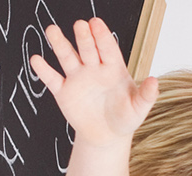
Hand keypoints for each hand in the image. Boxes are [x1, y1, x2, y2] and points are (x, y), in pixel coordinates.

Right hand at [29, 18, 156, 145]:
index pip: (108, 49)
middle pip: (88, 49)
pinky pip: (52, 78)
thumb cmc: (125, 118)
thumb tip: (154, 81)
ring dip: (60, 44)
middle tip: (79, 24)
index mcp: (114, 69)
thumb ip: (147, 95)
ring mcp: (78, 78)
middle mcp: (94, 69)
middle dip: (84, 37)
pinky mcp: (63, 92)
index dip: (102, 36)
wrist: (107, 136)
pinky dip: (44, 70)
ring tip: (52, 30)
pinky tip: (37, 60)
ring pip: (67, 58)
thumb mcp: (139, 108)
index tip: (96, 23)